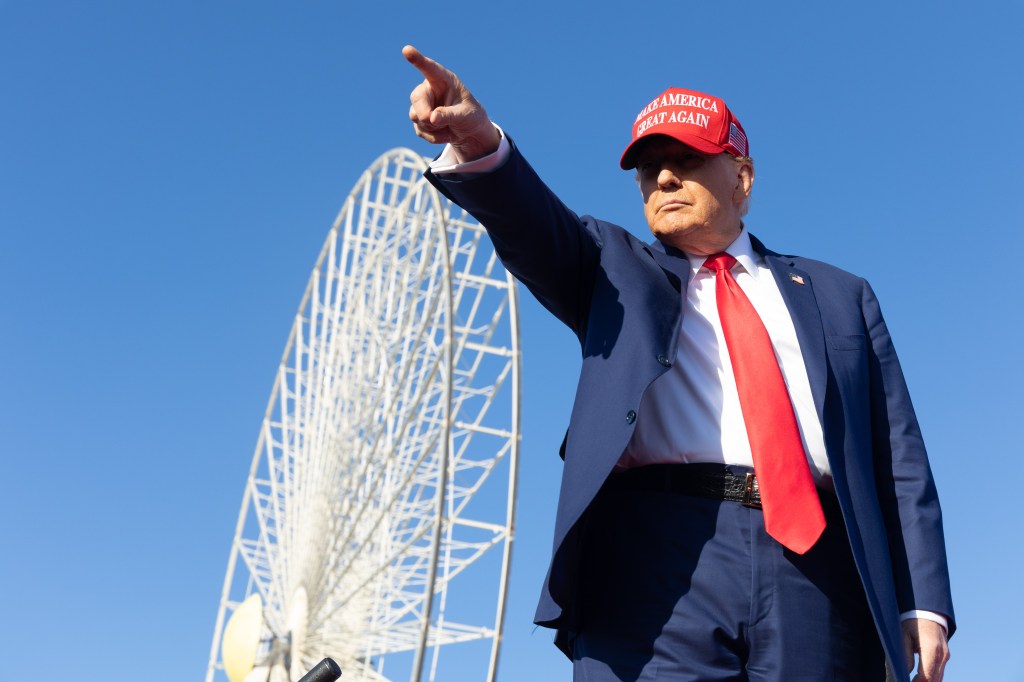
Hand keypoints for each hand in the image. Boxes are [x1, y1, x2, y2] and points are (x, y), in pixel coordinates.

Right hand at [402, 45, 500, 162]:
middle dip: (425, 114)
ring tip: (449, 127)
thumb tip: (432, 118)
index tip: (407, 50)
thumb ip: (450, 115)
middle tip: (436, 122)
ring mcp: (422, 104)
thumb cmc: (471, 116)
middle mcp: (430, 89)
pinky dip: (433, 137)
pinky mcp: (419, 119)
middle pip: (416, 98)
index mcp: (444, 80)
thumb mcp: (466, 115)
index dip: (418, 59)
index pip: (429, 68)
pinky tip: (445, 133)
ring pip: (415, 116)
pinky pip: (419, 130)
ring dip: (432, 128)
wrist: (469, 132)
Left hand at [902, 618, 948, 680]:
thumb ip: (905, 655)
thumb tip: (905, 673)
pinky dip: (931, 678)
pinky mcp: (945, 657)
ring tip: (913, 680)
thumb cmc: (912, 621)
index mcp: (931, 648)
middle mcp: (942, 654)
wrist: (928, 611)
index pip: (926, 675)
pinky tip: (919, 679)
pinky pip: (939, 672)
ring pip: (938, 678)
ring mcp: (945, 656)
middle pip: (933, 679)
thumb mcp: (903, 635)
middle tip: (906, 681)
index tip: (904, 681)